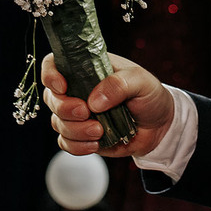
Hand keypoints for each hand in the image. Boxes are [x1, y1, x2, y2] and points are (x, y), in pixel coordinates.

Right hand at [42, 52, 174, 157]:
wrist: (160, 125)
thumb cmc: (149, 95)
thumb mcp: (141, 81)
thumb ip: (119, 84)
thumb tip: (94, 101)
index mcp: (86, 69)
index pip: (54, 64)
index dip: (50, 74)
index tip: (62, 87)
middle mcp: (77, 90)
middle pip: (52, 98)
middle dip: (65, 108)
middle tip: (86, 112)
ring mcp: (78, 115)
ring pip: (58, 123)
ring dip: (75, 130)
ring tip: (99, 131)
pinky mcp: (82, 136)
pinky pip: (66, 143)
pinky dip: (77, 146)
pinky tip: (95, 144)